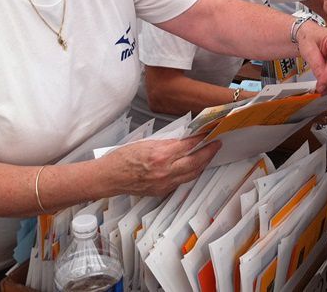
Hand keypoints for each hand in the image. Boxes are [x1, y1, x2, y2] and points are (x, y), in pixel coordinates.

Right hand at [101, 136, 219, 196]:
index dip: (201, 139)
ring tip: (208, 156)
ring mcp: (164, 184)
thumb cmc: (122, 159)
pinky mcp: (161, 191)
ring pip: (191, 174)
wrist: (109, 177)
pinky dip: (189, 173)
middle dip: (209, 153)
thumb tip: (182, 141)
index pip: (188, 146)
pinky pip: (181, 182)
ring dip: (202, 164)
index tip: (208, 134)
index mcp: (160, 156)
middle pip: (195, 162)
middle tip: (216, 145)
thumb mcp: (146, 143)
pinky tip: (192, 167)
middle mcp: (164, 171)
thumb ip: (166, 143)